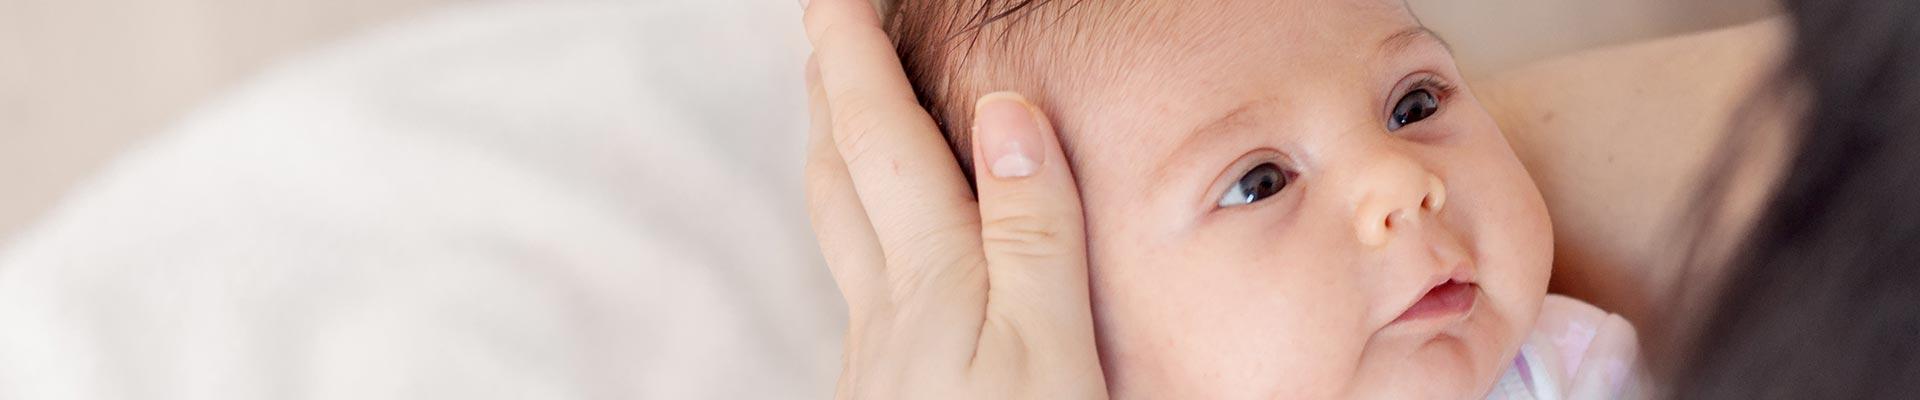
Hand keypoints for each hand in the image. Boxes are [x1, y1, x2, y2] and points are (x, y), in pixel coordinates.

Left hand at [800, 0, 1106, 397]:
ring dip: (837, 162)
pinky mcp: (883, 398)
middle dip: (832, 99)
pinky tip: (889, 255)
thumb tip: (1006, 112)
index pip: (880, 137)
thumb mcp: (1050, 347)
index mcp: (931, 277)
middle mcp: (885, 310)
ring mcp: (875, 359)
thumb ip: (1033, 233)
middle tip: (828, 38)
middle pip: (839, 179)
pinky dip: (863, 233)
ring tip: (840, 121)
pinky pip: (861, 287)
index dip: (855, 58)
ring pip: (842, 236)